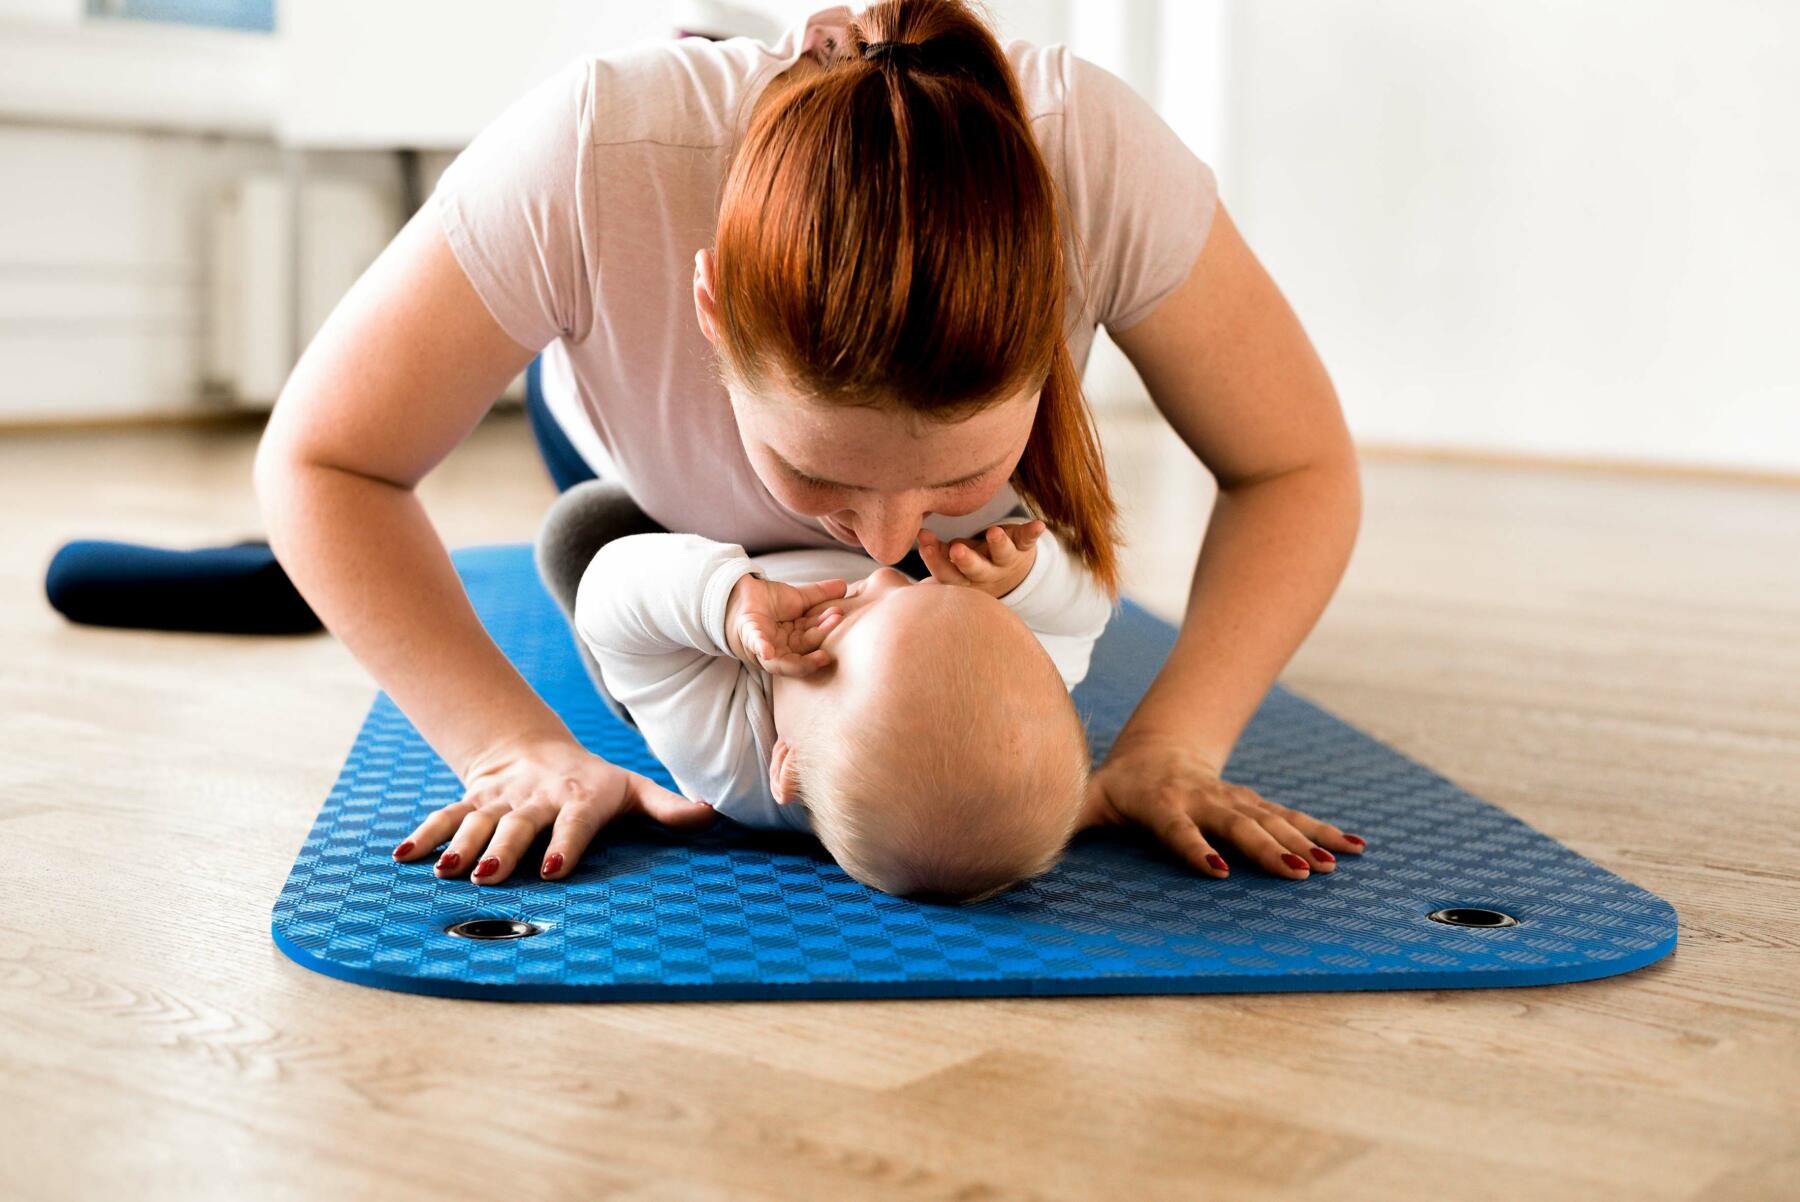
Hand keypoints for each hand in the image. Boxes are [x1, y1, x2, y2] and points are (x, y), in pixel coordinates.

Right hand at [391, 734, 717, 883]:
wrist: (535, 752)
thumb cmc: (594, 783)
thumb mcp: (633, 790)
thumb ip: (668, 807)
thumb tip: (713, 814)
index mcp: (578, 798)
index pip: (572, 821)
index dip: (564, 843)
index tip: (553, 868)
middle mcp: (536, 799)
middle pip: (518, 825)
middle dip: (505, 848)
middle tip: (490, 875)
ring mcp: (499, 801)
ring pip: (477, 822)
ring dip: (461, 845)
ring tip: (448, 872)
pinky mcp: (471, 801)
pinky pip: (444, 817)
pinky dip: (424, 835)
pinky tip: (404, 858)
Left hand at [723, 573, 846, 676]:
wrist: (735, 592)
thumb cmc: (765, 602)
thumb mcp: (796, 598)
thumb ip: (819, 595)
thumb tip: (845, 585)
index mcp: (792, 641)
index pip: (813, 636)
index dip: (826, 627)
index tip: (840, 613)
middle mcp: (780, 649)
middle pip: (803, 649)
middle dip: (821, 636)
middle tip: (837, 619)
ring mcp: (763, 647)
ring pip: (785, 658)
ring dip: (803, 655)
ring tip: (821, 654)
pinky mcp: (747, 636)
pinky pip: (755, 644)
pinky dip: (761, 647)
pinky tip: (766, 651)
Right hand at [916, 519, 1045, 597]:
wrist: (1011, 576)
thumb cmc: (971, 564)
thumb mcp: (952, 562)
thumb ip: (935, 551)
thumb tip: (916, 532)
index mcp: (964, 580)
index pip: (946, 573)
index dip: (934, 559)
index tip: (923, 541)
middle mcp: (986, 574)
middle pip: (975, 570)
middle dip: (966, 560)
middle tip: (957, 550)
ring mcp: (1006, 562)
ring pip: (1002, 555)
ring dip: (999, 545)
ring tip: (994, 533)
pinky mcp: (1023, 549)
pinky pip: (1029, 541)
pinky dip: (1033, 533)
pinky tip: (1039, 525)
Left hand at [1084, 732, 1368, 879]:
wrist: (1159, 751)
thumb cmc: (1118, 787)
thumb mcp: (1088, 799)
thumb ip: (1067, 817)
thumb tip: (1031, 839)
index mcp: (1161, 803)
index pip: (1178, 828)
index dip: (1195, 847)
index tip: (1217, 870)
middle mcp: (1204, 799)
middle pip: (1237, 824)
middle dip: (1267, 848)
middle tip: (1296, 872)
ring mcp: (1235, 800)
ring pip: (1273, 819)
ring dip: (1305, 841)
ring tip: (1333, 866)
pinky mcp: (1256, 804)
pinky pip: (1294, 817)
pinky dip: (1326, 831)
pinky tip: (1357, 847)